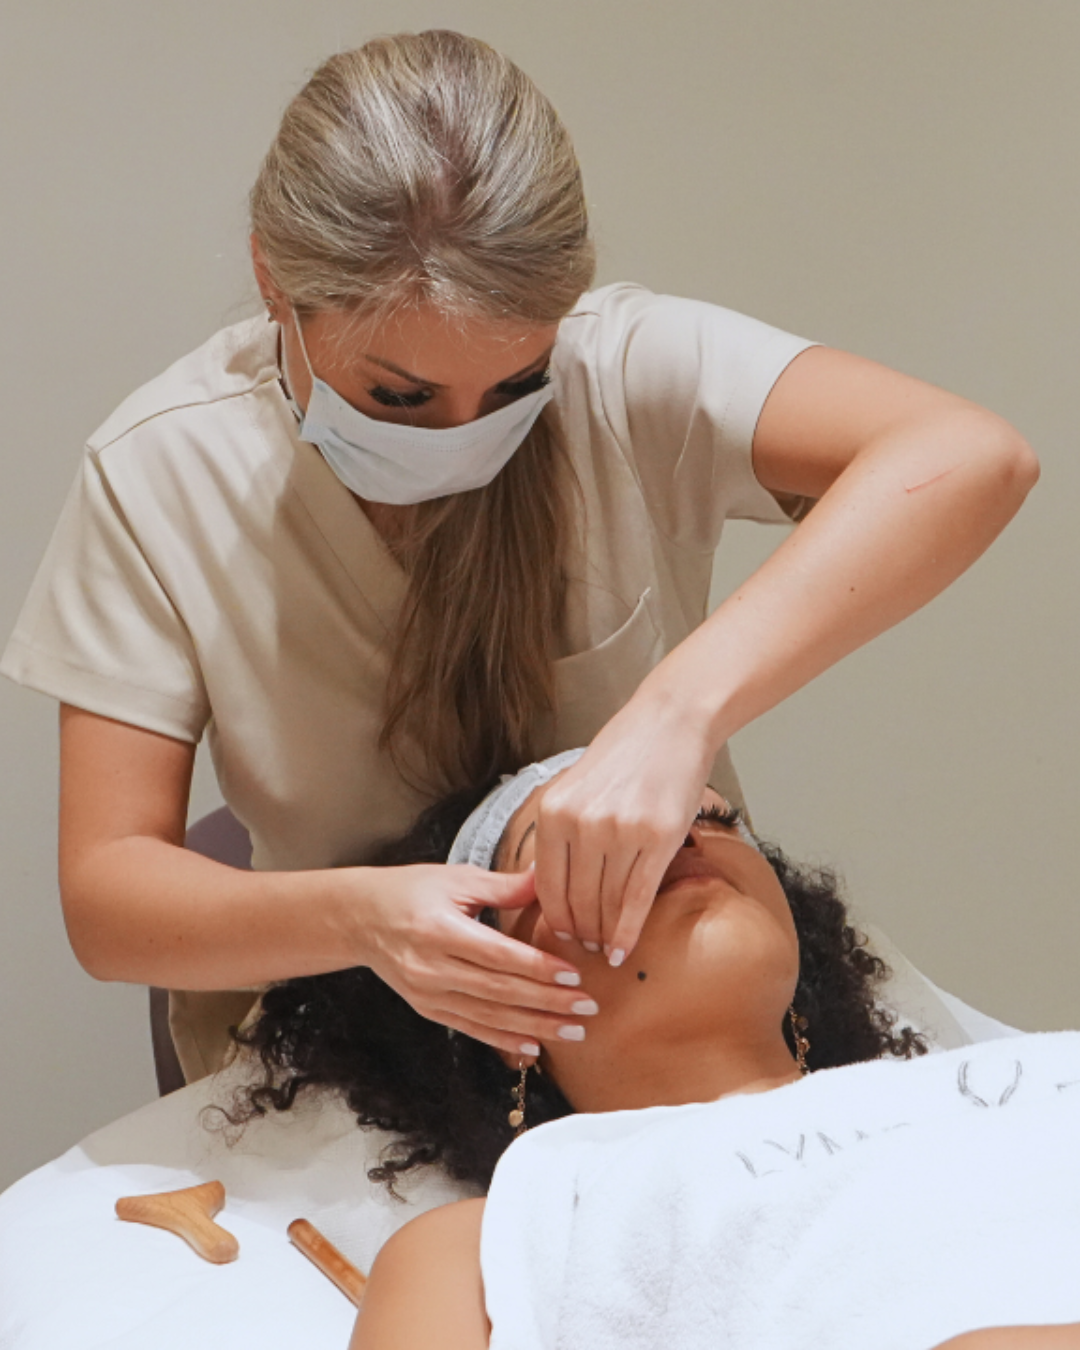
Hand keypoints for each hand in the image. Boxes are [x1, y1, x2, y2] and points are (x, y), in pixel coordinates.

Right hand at [353, 863, 595, 1055]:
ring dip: (534, 1026)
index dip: (538, 968)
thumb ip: (504, 886)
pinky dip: (504, 1040)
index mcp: (440, 930)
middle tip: (588, 1008)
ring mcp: (427, 994)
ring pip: (490, 1016)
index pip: (499, 956)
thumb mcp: (455, 879)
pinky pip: (472, 1029)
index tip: (574, 976)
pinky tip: (534, 1047)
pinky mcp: (427, 1009)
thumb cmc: (411, 890)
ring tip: (573, 1031)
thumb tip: (549, 878)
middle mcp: (431, 968)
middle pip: (500, 991)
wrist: (360, 918)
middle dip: (548, 1002)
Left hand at [533, 690, 713, 963]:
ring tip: (604, 949)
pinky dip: (628, 930)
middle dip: (579, 931)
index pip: (546, 885)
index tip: (560, 936)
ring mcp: (620, 832)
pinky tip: (622, 950)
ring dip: (603, 934)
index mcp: (554, 811)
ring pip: (606, 903)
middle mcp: (583, 824)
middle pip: (575, 900)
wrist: (670, 722)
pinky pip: (638, 898)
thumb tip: (545, 883)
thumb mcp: (575, 788)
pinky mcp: (658, 838)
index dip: (553, 918)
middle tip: (584, 949)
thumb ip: (560, 832)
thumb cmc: (624, 754)